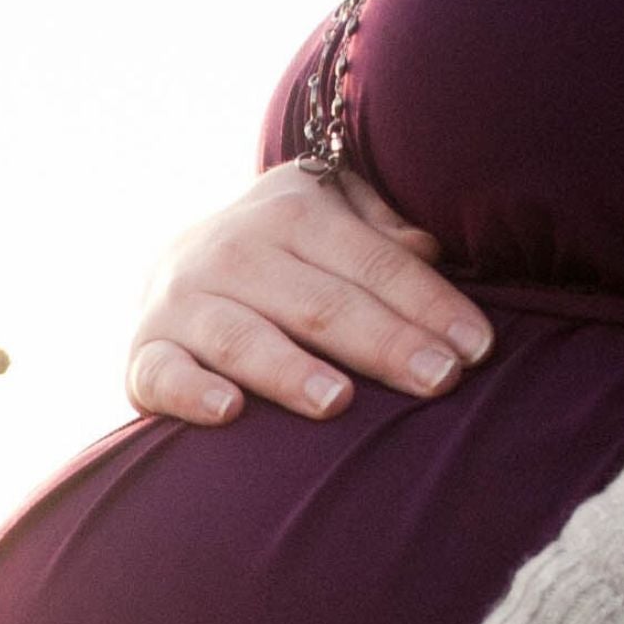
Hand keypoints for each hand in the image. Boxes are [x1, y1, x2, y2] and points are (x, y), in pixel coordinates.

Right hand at [126, 160, 494, 424]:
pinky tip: (230, 413)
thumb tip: (428, 248)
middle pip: (321, 303)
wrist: (172, 270)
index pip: (371, 261)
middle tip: (438, 379)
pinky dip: (192, 393)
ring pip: (244, 338)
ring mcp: (184, 302)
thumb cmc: (286, 257)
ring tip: (337, 401)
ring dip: (290, 370)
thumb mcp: (333, 221)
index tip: (477, 348)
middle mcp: (233, 249)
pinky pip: (166, 375)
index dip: (427, 303)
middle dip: (384, 342)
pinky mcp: (145, 355)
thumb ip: (380, 235)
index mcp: (291, 210)